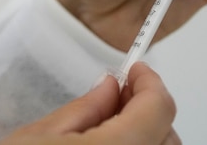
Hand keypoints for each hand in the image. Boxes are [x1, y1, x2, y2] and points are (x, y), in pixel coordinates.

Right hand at [0, 63, 178, 143]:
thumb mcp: (39, 136)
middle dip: (147, 111)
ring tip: (109, 129)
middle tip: (116, 96)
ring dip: (145, 138)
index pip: (158, 108)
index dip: (149, 81)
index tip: (135, 70)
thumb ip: (85, 109)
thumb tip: (110, 87)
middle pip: (167, 136)